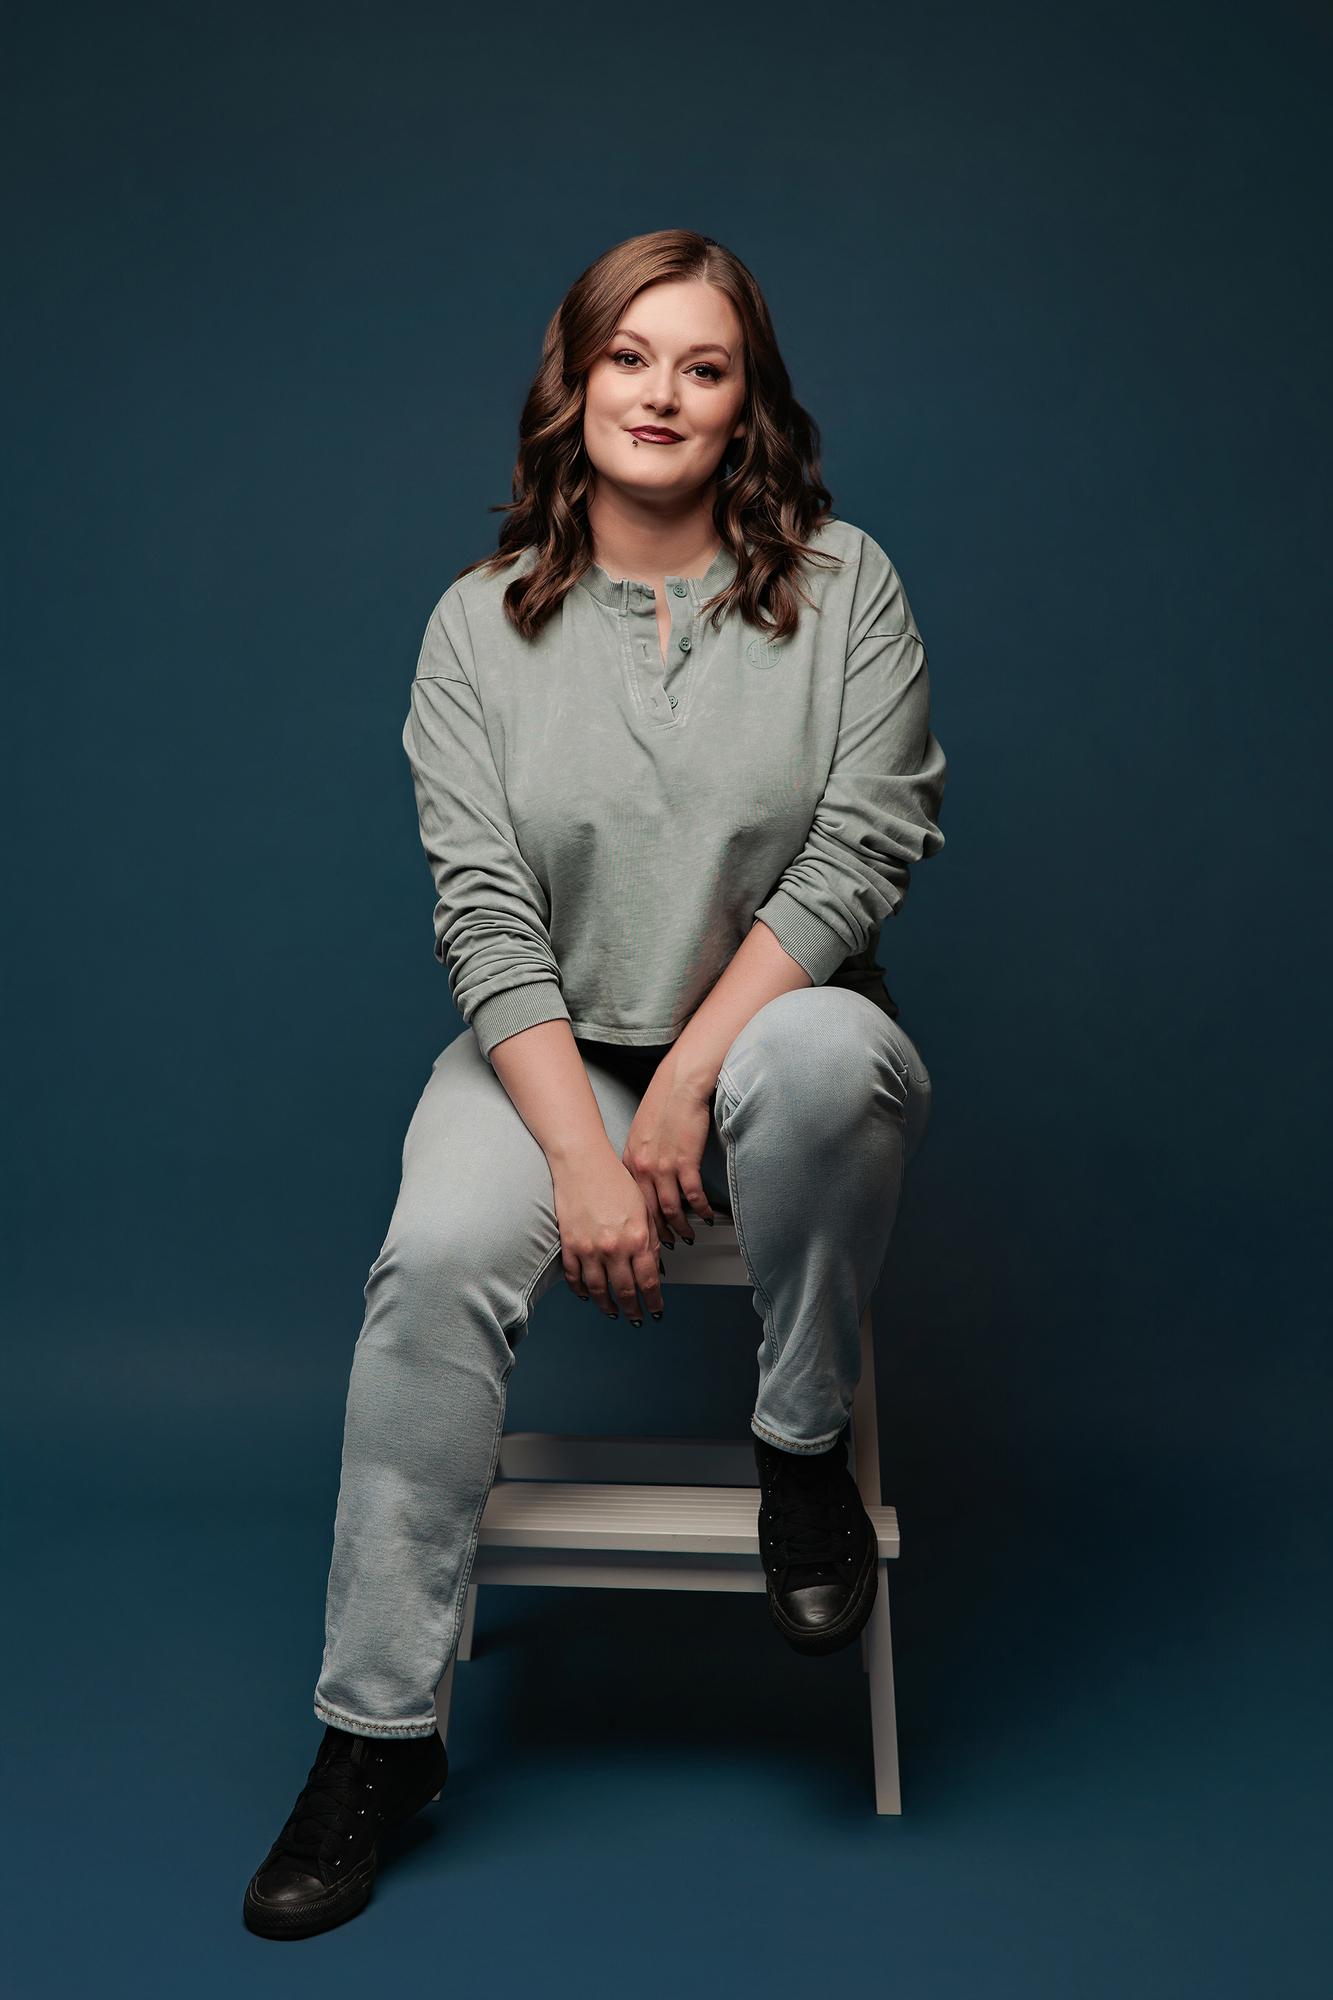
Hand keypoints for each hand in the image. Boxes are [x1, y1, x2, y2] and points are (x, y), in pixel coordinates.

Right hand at [551, 1147, 664, 1323]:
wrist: (582, 1163)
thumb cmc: (614, 1179)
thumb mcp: (643, 1207)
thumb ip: (650, 1238)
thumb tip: (655, 1265)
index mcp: (637, 1238)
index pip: (648, 1282)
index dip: (653, 1302)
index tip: (655, 1311)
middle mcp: (614, 1248)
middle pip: (624, 1291)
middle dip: (633, 1310)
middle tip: (636, 1318)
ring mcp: (589, 1249)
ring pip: (599, 1290)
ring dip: (607, 1306)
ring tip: (613, 1313)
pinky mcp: (570, 1246)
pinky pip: (575, 1278)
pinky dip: (581, 1291)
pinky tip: (588, 1296)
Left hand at [621, 1053, 717, 1249]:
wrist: (680, 1083)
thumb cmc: (665, 1103)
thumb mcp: (642, 1132)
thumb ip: (641, 1157)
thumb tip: (647, 1178)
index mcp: (630, 1160)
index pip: (632, 1202)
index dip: (641, 1224)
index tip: (648, 1236)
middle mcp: (642, 1167)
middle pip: (648, 1212)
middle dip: (660, 1234)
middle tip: (668, 1248)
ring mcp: (662, 1166)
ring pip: (669, 1209)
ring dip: (681, 1227)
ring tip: (689, 1236)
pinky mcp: (684, 1161)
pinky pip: (692, 1196)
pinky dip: (701, 1209)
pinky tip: (707, 1215)